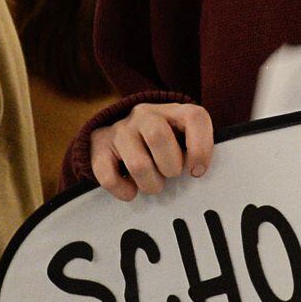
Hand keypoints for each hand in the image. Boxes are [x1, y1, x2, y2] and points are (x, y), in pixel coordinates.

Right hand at [90, 102, 216, 200]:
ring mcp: (120, 129)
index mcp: (172, 111)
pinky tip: (131, 190)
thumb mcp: (182, 138)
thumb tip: (196, 171)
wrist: (119, 134)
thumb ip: (194, 149)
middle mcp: (145, 115)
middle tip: (170, 175)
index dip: (201, 147)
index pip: (194, 117)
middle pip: (159, 137)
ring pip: (138, 164)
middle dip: (170, 167)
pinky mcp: (99, 146)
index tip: (197, 171)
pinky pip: (109, 176)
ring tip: (153, 184)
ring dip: (150, 184)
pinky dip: (124, 190)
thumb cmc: (161, 144)